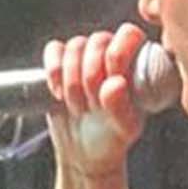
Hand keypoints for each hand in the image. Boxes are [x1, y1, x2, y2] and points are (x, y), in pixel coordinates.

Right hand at [42, 24, 149, 178]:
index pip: (129, 35)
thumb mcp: (124, 129)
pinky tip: (58, 94)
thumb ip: (122, 108)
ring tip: (79, 107)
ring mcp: (84, 58)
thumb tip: (114, 83)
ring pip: (74, 46)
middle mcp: (110, 55)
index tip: (112, 79)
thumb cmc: (112, 139)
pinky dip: (53, 71)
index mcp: (134, 64)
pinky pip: (53, 50)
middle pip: (98, 40)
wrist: (84, 153)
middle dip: (91, 75)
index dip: (117, 53)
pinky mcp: (60, 63)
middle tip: (93, 104)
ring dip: (72, 80)